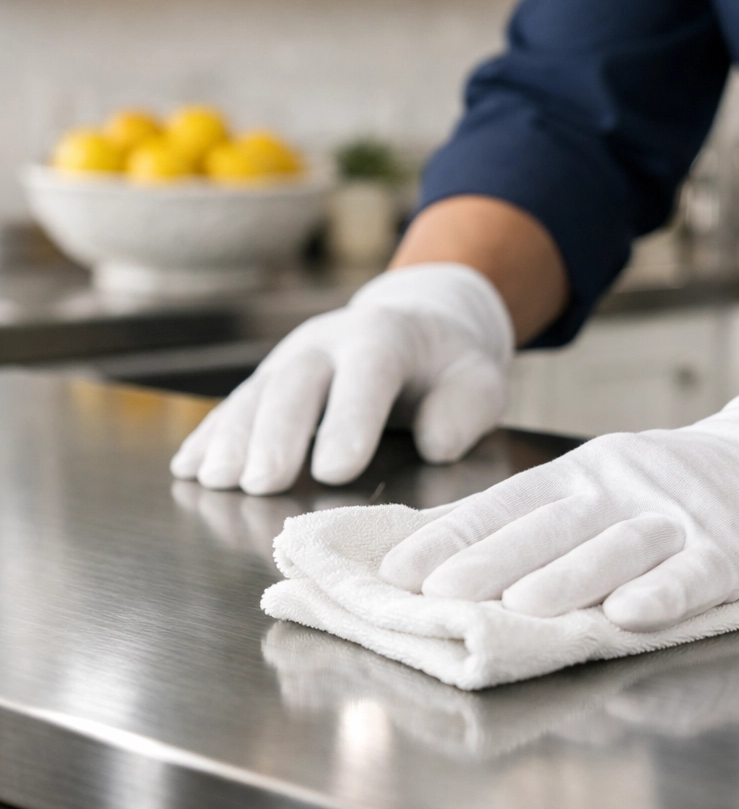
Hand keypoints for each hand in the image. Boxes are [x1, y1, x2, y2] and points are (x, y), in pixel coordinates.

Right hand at [170, 264, 513, 494]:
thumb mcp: (480, 379)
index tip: (335, 472)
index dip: (349, 420)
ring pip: (256, 393)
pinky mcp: (271, 378)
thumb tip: (435, 443)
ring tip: (211, 481)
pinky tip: (188, 467)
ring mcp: (293, 357)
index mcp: (386, 337)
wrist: (419, 324)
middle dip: (275, 433)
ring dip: (231, 438)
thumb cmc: (450, 365)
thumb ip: (466, 408)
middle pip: (297, 382)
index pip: (366, 374)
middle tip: (260, 484)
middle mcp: (329, 341)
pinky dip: (211, 436)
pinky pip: (235, 405)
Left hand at [379, 376, 738, 630]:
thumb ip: (546, 519)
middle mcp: (623, 487)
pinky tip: (633, 612)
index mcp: (584, 473)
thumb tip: (458, 559)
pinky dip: (667, 591)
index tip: (398, 570)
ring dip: (570, 576)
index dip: (453, 536)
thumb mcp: (606, 483)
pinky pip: (698, 570)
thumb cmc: (677, 485)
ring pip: (619, 546)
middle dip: (491, 560)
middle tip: (436, 593)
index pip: (507, 502)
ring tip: (520, 606)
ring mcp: (680, 515)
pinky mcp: (735, 546)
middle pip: (552, 524)